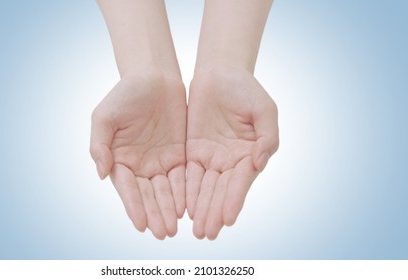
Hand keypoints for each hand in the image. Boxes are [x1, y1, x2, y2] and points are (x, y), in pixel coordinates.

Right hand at [90, 75, 186, 238]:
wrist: (154, 77)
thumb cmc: (125, 93)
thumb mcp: (105, 116)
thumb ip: (100, 144)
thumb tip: (100, 173)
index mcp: (119, 159)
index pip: (127, 188)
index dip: (134, 206)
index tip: (141, 224)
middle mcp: (139, 165)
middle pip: (148, 194)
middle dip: (155, 214)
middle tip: (163, 232)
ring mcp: (159, 161)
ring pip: (166, 190)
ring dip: (170, 209)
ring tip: (175, 227)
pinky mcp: (178, 155)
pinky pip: (182, 177)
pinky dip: (185, 192)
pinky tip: (189, 207)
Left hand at [186, 68, 278, 239]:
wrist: (219, 74)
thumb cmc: (246, 88)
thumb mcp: (264, 108)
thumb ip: (267, 135)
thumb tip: (259, 160)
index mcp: (250, 153)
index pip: (240, 182)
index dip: (234, 199)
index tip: (227, 218)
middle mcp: (231, 161)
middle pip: (221, 190)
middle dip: (214, 212)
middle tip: (207, 233)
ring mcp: (212, 157)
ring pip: (204, 187)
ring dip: (201, 208)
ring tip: (196, 229)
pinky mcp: (193, 151)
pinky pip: (188, 174)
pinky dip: (186, 192)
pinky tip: (183, 208)